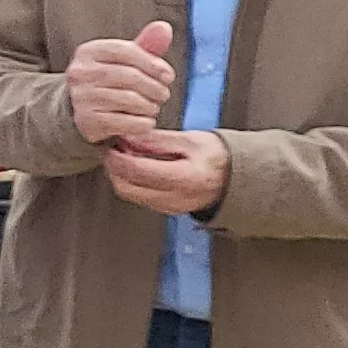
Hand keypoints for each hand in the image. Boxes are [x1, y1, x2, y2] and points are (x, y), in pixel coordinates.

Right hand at [67, 20, 176, 147]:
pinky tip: (145, 121)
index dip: (153, 63)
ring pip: (130, 100)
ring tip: (153, 107)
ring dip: (150, 106)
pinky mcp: (87, 121)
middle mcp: (80, 72)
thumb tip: (164, 28)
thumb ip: (144, 45)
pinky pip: (126, 122)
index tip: (168, 76)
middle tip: (163, 95)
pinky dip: (143, 123)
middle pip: (131, 77)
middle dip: (155, 87)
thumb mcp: (122, 60)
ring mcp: (82, 97)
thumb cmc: (106, 80)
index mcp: (88, 52)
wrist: (74, 109)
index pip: (126, 51)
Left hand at [103, 128, 229, 215]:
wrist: (236, 178)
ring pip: (131, 195)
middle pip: (127, 188)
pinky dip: (131, 184)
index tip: (111, 145)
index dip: (118, 158)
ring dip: (120, 176)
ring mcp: (170, 207)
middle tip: (113, 150)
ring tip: (124, 156)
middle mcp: (175, 198)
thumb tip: (129, 137)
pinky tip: (135, 168)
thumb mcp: (189, 140)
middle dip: (114, 169)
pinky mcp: (167, 209)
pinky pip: (140, 199)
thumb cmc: (216, 157)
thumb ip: (157, 141)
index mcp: (184, 177)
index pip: (138, 171)